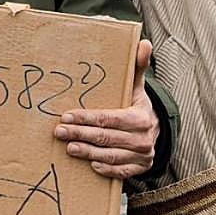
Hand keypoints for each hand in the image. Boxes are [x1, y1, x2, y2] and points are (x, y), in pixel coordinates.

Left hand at [54, 40, 159, 178]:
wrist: (156, 130)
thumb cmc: (137, 106)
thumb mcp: (136, 87)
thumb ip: (137, 66)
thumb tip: (143, 43)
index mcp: (140, 117)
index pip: (108, 118)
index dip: (86, 117)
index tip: (67, 115)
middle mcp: (143, 138)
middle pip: (105, 137)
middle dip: (80, 134)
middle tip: (59, 131)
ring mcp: (142, 155)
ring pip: (110, 156)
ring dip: (87, 152)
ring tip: (68, 147)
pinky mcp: (140, 168)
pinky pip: (120, 172)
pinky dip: (105, 169)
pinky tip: (90, 163)